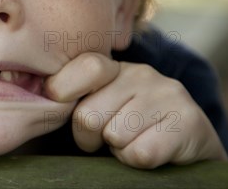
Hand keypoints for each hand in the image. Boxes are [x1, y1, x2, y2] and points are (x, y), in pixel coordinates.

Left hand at [45, 53, 227, 167]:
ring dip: (117, 149)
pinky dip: (136, 161)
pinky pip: (140, 153)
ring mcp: (167, 95)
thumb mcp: (103, 100)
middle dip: (90, 136)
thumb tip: (38, 98)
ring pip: (114, 136)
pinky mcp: (187, 121)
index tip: (66, 109)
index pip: (84, 68)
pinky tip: (149, 148)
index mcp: (116, 67)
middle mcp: (142, 74)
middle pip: (88, 115)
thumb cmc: (131, 123)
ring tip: (133, 139)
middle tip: (107, 136)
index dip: (64, 94)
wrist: (189, 140)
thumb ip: (76, 93)